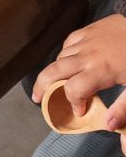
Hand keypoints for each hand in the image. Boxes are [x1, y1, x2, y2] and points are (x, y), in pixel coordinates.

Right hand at [32, 13, 125, 128]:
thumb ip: (123, 108)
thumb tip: (107, 125)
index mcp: (100, 71)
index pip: (73, 90)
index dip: (73, 103)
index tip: (80, 111)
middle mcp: (87, 55)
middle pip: (53, 71)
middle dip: (42, 86)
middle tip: (38, 98)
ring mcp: (86, 41)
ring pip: (60, 58)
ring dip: (56, 72)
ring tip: (57, 82)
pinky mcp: (88, 30)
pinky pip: (68, 43)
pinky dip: (65, 54)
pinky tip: (70, 60)